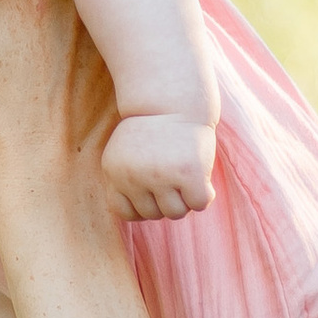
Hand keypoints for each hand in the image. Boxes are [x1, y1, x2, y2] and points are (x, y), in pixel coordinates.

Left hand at [101, 112, 216, 222]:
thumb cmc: (151, 130)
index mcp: (115, 172)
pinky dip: (203, 195)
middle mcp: (135, 176)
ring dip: (184, 198)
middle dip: (164, 199)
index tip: (151, 188)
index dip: (142, 204)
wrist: (173, 100)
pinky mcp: (189, 173)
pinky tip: (201, 177)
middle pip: (153, 214)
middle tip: (172, 174)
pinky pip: (199, 203)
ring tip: (184, 174)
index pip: (126, 213)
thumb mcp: (125, 153)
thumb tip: (139, 218)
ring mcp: (162, 176)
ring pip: (176, 212)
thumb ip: (126, 183)